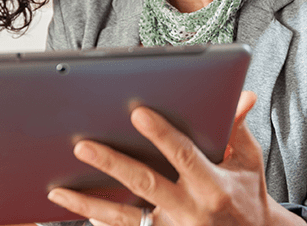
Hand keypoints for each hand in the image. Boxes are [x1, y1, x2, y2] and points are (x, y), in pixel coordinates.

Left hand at [47, 91, 305, 225]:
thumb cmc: (246, 195)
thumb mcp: (248, 161)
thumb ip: (237, 128)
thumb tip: (242, 94)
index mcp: (213, 185)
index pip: (182, 154)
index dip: (160, 133)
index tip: (137, 112)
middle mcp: (189, 210)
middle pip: (144, 184)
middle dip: (111, 164)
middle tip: (81, 146)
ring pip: (124, 217)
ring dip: (89, 203)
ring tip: (58, 190)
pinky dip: (101, 222)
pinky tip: (77, 211)